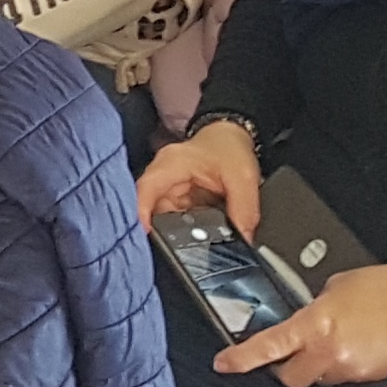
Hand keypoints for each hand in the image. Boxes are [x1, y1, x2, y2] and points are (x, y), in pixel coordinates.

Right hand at [133, 118, 265, 238]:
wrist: (232, 136)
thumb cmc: (230, 146)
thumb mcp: (242, 176)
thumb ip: (244, 209)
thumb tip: (244, 239)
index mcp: (171, 164)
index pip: (146, 190)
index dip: (142, 214)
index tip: (146, 236)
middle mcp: (163, 176)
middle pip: (152, 209)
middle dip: (165, 231)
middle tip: (185, 250)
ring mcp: (169, 187)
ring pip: (164, 217)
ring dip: (178, 232)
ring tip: (196, 246)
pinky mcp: (178, 198)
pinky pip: (176, 218)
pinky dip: (186, 229)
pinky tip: (199, 237)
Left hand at [216, 258, 386, 386]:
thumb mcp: (339, 285)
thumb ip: (315, 305)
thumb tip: (307, 318)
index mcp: (318, 325)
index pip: (269, 348)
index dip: (242, 359)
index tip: (224, 365)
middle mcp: (333, 354)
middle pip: (291, 378)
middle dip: (284, 368)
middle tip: (286, 355)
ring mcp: (355, 370)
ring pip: (320, 379)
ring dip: (318, 366)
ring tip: (334, 342)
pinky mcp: (375, 379)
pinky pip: (347, 378)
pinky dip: (343, 366)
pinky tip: (356, 347)